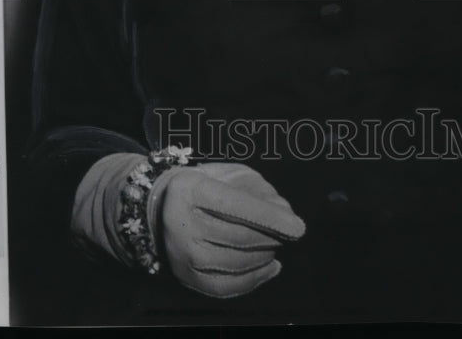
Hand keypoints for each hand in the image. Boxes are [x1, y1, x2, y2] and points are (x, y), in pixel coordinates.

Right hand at [147, 162, 305, 297]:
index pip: (235, 206)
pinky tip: (270, 266)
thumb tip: (284, 212)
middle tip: (289, 232)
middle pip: (239, 237)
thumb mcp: (228, 174)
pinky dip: (255, 279)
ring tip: (276, 244)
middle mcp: (181, 223)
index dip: (269, 217)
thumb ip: (257, 188)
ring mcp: (182, 254)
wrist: (162, 207)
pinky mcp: (187, 277)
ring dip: (266, 255)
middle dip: (272, 236)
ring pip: (237, 263)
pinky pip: (228, 287)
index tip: (298, 227)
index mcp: (190, 189)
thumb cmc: (206, 185)